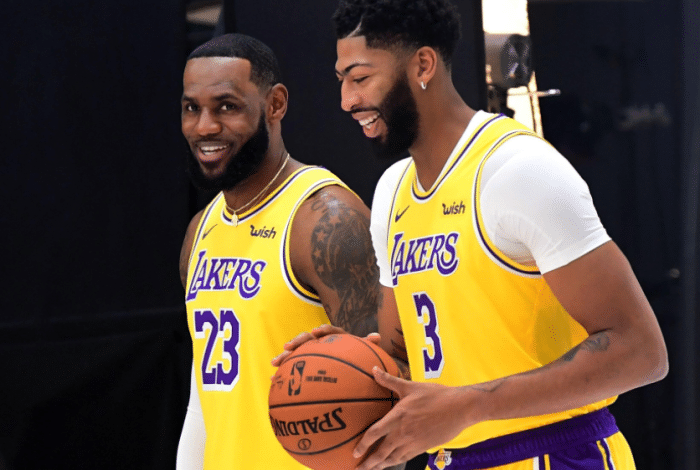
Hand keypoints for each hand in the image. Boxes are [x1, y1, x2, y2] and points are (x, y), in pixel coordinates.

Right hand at [271, 324, 380, 366]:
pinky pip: (293, 367)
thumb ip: (368, 345)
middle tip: (287, 347)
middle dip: (296, 342)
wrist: (351, 366)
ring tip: (274, 363)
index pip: (330, 331)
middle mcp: (322, 343)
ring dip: (285, 356)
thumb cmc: (358, 358)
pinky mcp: (305, 364)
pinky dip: (283, 372)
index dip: (322, 331)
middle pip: (307, 340)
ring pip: (296, 352)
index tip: (315, 332)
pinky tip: (272, 379)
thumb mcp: (363, 353)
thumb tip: (377, 336)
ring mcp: (311, 353)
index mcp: (336, 338)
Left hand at [354, 368, 470, 469]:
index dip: (362, 445)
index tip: (354, 452)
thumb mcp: (411, 386)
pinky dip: (395, 462)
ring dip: (380, 465)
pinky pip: (405, 457)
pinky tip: (391, 463)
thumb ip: (389, 381)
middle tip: (358, 468)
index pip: (374, 433)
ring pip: (393, 458)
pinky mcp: (423, 447)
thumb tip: (373, 370)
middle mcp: (403, 432)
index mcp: (398, 416)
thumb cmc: (436, 395)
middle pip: (381, 452)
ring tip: (372, 469)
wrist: (460, 408)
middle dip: (368, 462)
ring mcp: (413, 442)